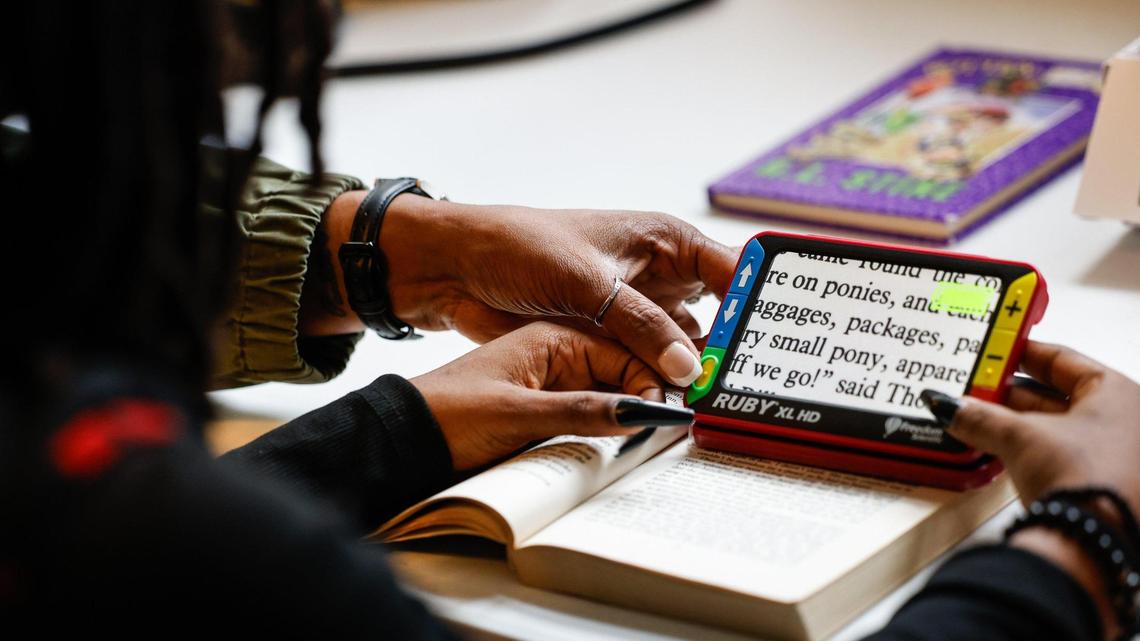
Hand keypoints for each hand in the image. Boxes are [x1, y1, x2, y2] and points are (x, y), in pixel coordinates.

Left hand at [305, 191, 736, 386]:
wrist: (458, 269)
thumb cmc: (520, 247)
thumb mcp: (588, 283)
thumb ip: (641, 326)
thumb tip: (691, 369)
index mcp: (666, 240)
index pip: (736, 272)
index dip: (763, 305)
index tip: (782, 344)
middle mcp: (661, 276)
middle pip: (719, 317)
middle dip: (734, 349)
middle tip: (754, 387)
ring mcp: (637, 311)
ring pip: (685, 349)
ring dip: (696, 375)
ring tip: (721, 405)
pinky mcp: (613, 340)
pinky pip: (651, 367)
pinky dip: (663, 385)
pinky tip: (678, 407)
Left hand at [409, 322, 667, 470]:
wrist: (398, 436)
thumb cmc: (446, 408)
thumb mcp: (516, 411)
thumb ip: (580, 412)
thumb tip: (641, 414)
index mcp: (556, 337)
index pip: (625, 355)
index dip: (650, 384)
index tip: (669, 415)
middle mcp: (558, 357)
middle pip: (622, 377)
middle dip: (644, 402)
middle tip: (669, 432)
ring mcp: (550, 385)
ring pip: (607, 401)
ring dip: (624, 420)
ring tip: (647, 443)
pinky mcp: (540, 412)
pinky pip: (585, 420)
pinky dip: (601, 433)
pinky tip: (614, 450)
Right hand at [937, 340, 1139, 507]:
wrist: (1091, 542)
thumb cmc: (1083, 479)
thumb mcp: (1019, 437)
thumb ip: (980, 417)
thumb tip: (950, 406)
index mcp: (1120, 395)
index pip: (1064, 360)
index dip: (1025, 353)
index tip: (1000, 349)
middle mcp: (1128, 423)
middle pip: (1059, 396)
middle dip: (1014, 394)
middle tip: (979, 389)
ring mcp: (1116, 456)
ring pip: (1058, 428)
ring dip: (1018, 425)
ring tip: (981, 420)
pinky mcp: (1102, 486)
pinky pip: (1060, 455)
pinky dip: (1030, 450)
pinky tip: (1002, 451)